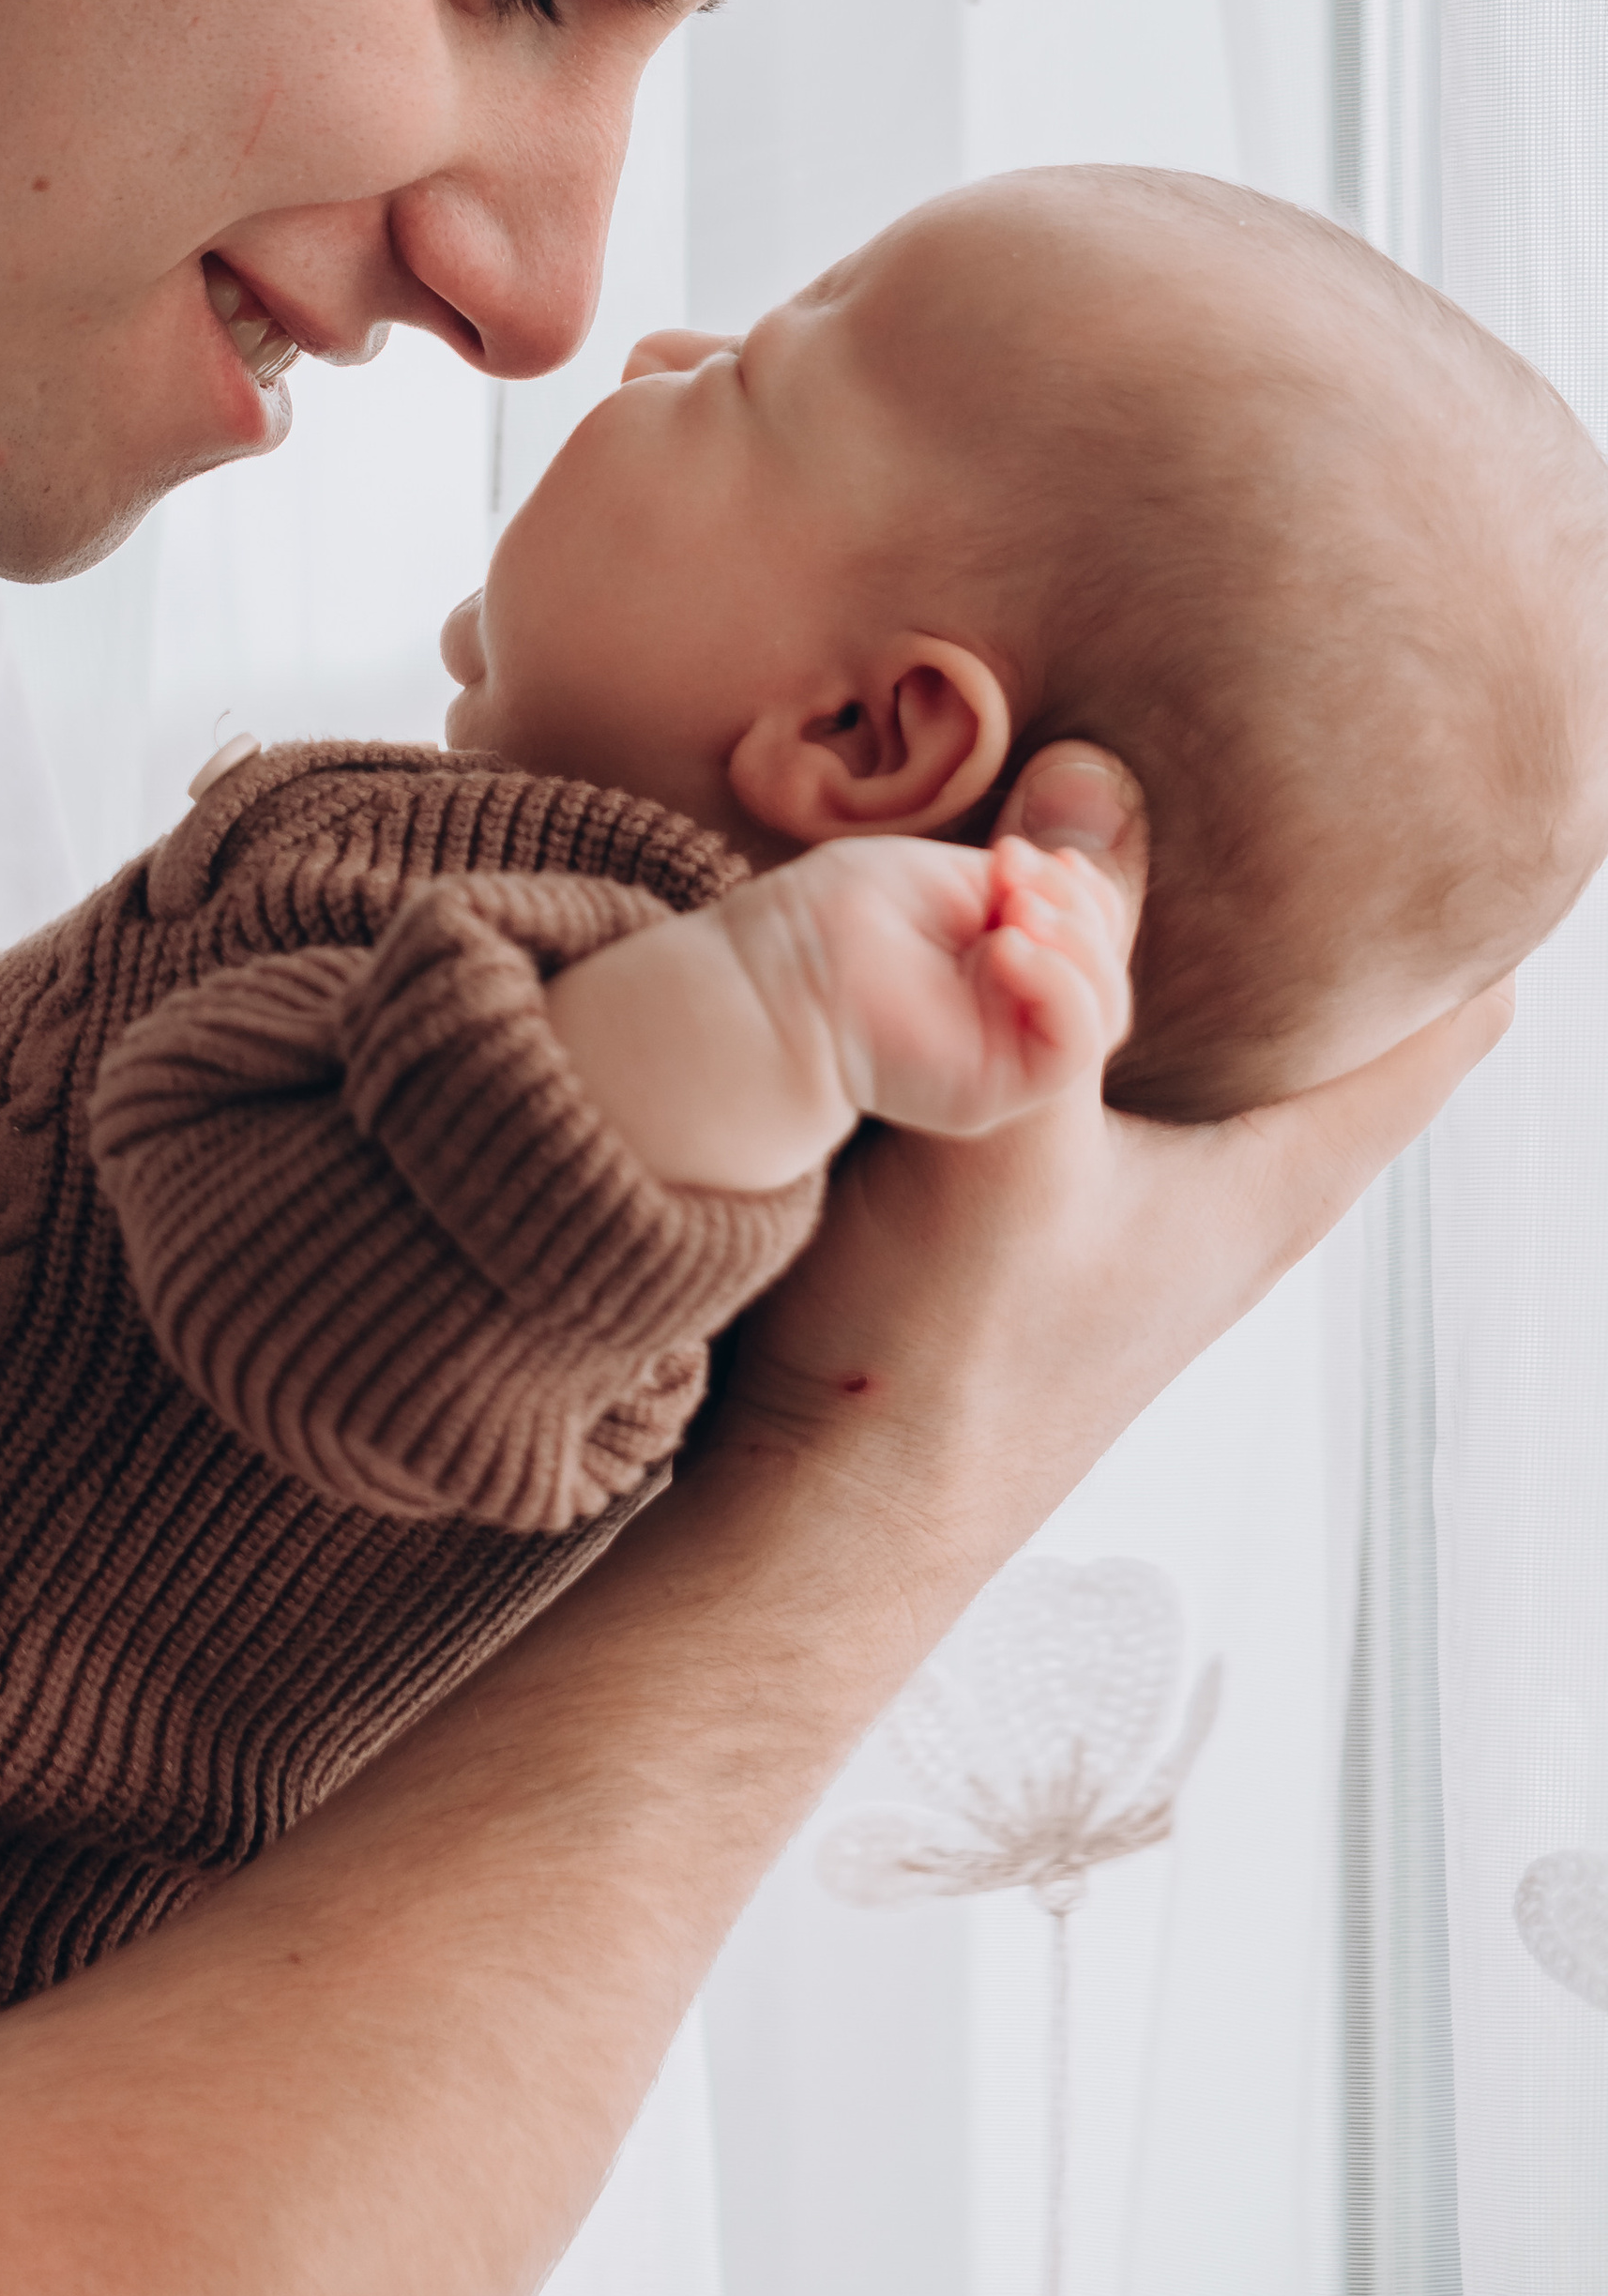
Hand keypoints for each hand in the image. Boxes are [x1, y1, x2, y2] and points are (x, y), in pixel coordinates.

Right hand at [714, 742, 1511, 1575]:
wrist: (828, 1520)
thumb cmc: (945, 1358)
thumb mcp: (1011, 1134)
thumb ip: (1052, 965)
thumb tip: (1094, 774)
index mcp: (1276, 1182)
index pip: (1439, 1040)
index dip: (1466, 932)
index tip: (1464, 821)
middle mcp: (1232, 1204)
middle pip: (1333, 1040)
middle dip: (1322, 920)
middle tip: (1306, 781)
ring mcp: (1143, 1227)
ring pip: (1212, 1062)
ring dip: (1193, 964)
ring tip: (1169, 837)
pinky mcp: (1053, 1238)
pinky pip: (1113, 1090)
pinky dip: (1096, 1011)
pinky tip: (1027, 962)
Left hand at [729, 825, 1132, 1135]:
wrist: (785, 968)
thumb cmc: (847, 913)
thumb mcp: (951, 876)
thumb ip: (1024, 882)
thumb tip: (1073, 873)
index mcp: (1007, 959)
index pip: (1092, 933)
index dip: (1084, 891)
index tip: (1032, 853)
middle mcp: (1016, 1011)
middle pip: (1105, 968)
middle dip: (1078, 909)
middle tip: (1014, 875)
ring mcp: (1011, 1053)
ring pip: (1105, 1008)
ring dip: (1075, 942)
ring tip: (1014, 908)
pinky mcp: (999, 1089)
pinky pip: (1073, 1047)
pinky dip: (1059, 987)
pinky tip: (1005, 947)